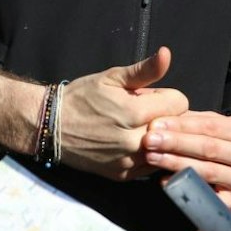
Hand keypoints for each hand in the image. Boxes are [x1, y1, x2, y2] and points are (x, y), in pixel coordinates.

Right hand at [56, 47, 189, 178]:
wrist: (51, 127)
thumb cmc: (81, 98)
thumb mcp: (111, 78)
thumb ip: (144, 70)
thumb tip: (167, 54)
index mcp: (134, 113)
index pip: (179, 104)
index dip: (168, 97)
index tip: (151, 97)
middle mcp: (134, 142)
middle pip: (175, 128)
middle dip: (165, 117)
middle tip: (144, 113)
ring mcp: (129, 162)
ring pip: (166, 149)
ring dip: (160, 138)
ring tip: (139, 127)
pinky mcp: (123, 176)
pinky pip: (151, 166)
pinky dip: (149, 154)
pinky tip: (133, 143)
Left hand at [141, 110, 230, 207]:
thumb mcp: (224, 125)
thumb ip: (197, 120)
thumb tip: (164, 118)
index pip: (210, 127)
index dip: (182, 126)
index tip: (157, 124)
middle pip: (208, 149)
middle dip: (176, 144)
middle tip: (149, 140)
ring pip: (207, 172)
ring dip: (176, 164)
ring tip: (152, 157)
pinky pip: (209, 197)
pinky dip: (187, 190)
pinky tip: (167, 182)